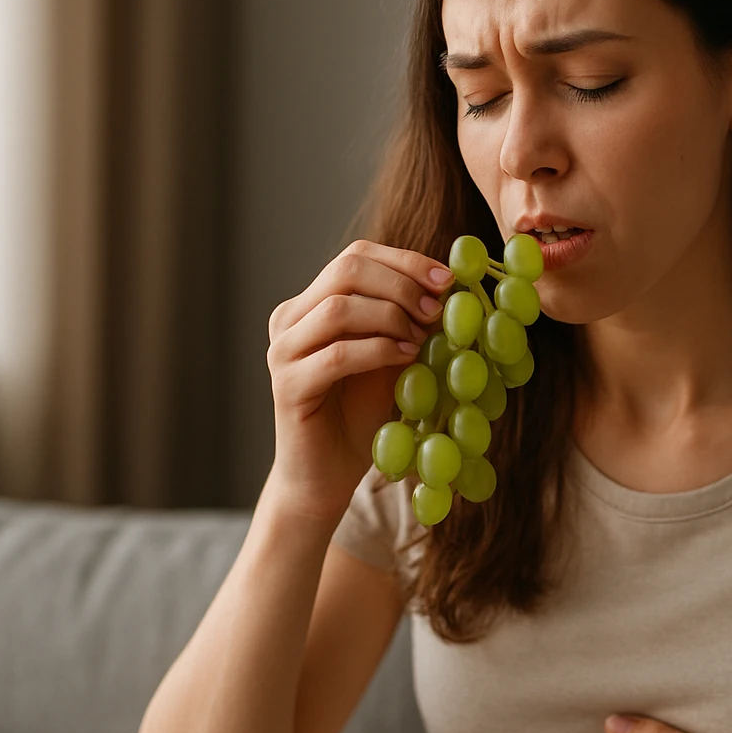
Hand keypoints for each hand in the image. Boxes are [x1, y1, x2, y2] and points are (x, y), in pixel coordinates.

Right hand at [264, 238, 453, 522]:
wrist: (326, 475)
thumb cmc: (361, 416)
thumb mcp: (391, 358)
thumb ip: (405, 321)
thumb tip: (449, 287)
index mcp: (309, 304)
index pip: (356, 257)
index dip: (405, 262)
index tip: (448, 280)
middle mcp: (288, 319)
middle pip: (347, 270)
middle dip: (402, 284)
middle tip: (438, 309)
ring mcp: (282, 351)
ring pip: (340, 308)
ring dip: (393, 317)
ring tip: (424, 337)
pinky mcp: (288, 385)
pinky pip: (338, 354)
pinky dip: (380, 350)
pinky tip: (408, 358)